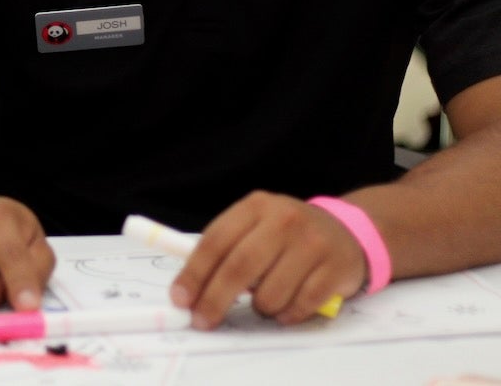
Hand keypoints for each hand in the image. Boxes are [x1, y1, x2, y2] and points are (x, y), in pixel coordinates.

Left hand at [170, 191, 366, 328]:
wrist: (345, 231)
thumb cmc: (286, 236)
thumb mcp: (254, 227)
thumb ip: (224, 249)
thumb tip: (189, 288)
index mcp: (255, 206)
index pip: (216, 241)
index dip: (194, 273)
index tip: (181, 299)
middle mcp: (284, 219)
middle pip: (239, 267)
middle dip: (215, 299)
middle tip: (203, 320)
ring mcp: (312, 243)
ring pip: (271, 293)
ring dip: (260, 308)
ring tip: (264, 302)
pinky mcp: (336, 268)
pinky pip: (301, 305)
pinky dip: (288, 314)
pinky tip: (288, 307)